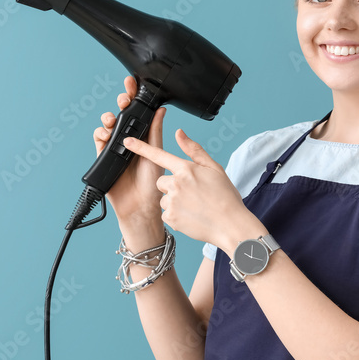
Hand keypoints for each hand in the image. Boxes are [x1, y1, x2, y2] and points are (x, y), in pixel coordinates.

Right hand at [93, 75, 166, 227]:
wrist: (140, 205)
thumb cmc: (153, 182)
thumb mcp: (157, 153)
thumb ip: (155, 131)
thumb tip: (161, 110)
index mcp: (144, 135)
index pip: (139, 111)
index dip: (134, 96)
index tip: (132, 83)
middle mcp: (129, 139)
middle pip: (122, 114)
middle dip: (120, 103)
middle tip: (124, 100)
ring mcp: (115, 147)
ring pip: (108, 124)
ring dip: (108, 117)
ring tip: (113, 120)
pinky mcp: (103, 156)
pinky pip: (99, 139)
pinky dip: (100, 133)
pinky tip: (105, 134)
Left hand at [121, 126, 248, 245]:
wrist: (231, 226)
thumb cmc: (225, 197)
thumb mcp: (214, 168)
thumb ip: (194, 150)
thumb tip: (179, 133)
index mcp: (186, 169)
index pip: (159, 155)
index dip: (141, 147)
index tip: (127, 141)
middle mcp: (176, 184)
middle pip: (161, 181)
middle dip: (171, 186)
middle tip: (191, 194)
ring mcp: (172, 202)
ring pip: (163, 198)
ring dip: (174, 202)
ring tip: (193, 207)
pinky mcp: (170, 218)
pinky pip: (166, 214)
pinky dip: (176, 216)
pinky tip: (191, 217)